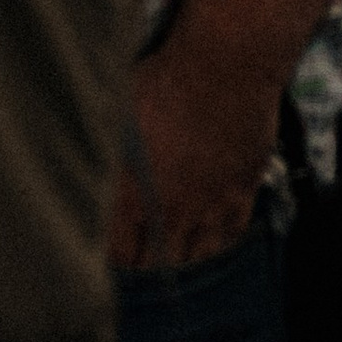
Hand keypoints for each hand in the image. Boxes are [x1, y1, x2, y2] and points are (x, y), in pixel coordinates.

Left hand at [109, 36, 278, 269]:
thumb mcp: (121, 113)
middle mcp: (171, 208)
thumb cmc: (166, 77)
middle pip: (158, 265)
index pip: (120, 251)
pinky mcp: (242, 189)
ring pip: (197, 257)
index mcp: (133, 193)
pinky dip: (220, 246)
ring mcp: (211, 203)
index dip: (117, 264)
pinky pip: (231, 234)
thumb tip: (98, 162)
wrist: (225, 64)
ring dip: (185, 266)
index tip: (115, 266)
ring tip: (179, 270)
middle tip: (145, 277)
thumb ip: (113, 153)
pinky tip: (213, 247)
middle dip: (148, 274)